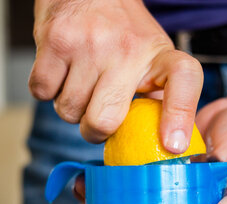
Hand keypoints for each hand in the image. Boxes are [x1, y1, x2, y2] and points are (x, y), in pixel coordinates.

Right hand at [29, 0, 202, 152]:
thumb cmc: (123, 34)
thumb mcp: (153, 59)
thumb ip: (158, 98)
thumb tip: (163, 145)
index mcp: (160, 55)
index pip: (183, 81)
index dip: (180, 116)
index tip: (173, 146)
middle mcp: (128, 49)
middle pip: (105, 120)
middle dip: (95, 131)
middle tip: (97, 117)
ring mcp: (90, 44)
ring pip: (69, 111)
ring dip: (71, 108)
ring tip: (81, 84)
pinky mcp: (56, 41)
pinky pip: (42, 93)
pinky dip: (47, 91)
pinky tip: (62, 73)